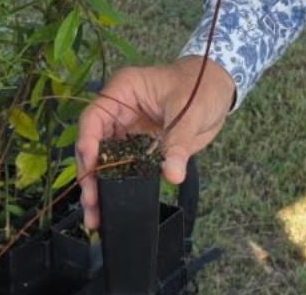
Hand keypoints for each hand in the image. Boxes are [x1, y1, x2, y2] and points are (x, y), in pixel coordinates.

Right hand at [76, 56, 235, 230]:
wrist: (217, 89)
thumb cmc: (201, 87)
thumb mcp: (191, 112)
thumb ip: (178, 144)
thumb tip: (172, 175)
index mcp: (123, 91)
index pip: (94, 119)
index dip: (88, 145)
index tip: (91, 172)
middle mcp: (118, 111)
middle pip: (93, 145)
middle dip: (90, 175)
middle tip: (91, 204)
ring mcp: (127, 131)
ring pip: (104, 161)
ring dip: (99, 187)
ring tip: (95, 217)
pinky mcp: (138, 147)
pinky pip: (123, 169)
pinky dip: (117, 188)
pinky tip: (111, 209)